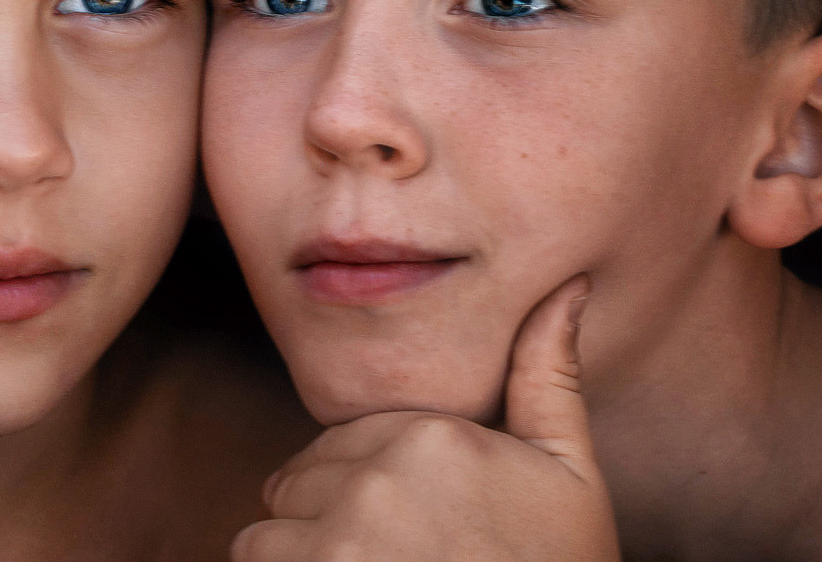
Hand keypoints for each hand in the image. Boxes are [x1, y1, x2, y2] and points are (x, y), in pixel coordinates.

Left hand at [233, 276, 617, 561]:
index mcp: (434, 435)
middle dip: (328, 516)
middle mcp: (379, 478)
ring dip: (298, 553)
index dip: (368, 486)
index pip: (347, 440)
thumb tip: (566, 288)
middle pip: (302, 479)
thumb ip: (549, 380)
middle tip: (387, 558)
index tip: (411, 527)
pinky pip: (252, 558)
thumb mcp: (569, 476)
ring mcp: (340, 539)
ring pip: (269, 526)